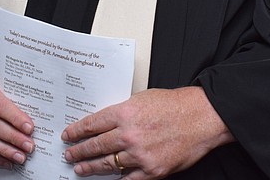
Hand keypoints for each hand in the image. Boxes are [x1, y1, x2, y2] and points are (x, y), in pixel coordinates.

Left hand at [62, 86, 233, 178]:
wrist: (201, 117)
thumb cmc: (176, 106)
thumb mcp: (143, 98)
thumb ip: (123, 111)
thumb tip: (105, 123)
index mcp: (125, 113)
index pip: (92, 124)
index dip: (76, 131)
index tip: (68, 136)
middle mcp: (129, 134)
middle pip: (95, 146)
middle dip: (78, 151)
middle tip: (69, 155)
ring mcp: (139, 154)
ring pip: (107, 164)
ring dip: (90, 167)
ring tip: (80, 168)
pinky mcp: (151, 170)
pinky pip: (127, 179)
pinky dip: (116, 179)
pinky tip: (108, 179)